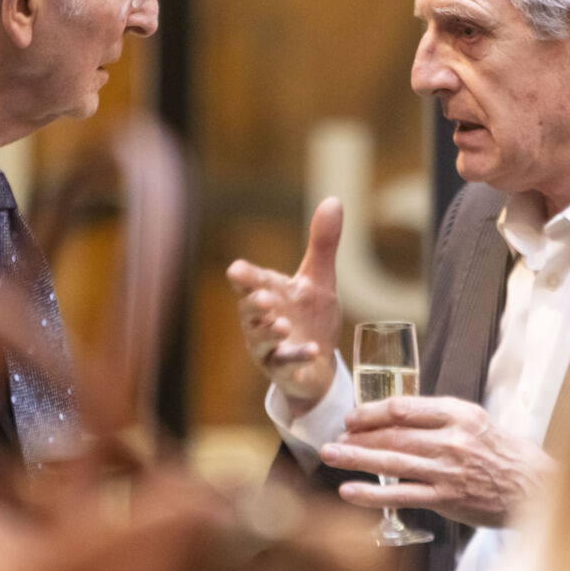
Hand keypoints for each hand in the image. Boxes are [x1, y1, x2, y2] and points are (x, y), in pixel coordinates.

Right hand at [226, 198, 342, 411]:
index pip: (251, 282)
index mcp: (270, 295)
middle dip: (252, 304)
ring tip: (281, 325)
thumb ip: (323, 245)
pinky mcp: (282, 370)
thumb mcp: (320, 281)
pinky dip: (296, 356)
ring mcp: (269, 348)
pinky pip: (284, 365)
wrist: (320, 364)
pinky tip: (311, 350)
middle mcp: (262, 321)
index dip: (244, 277)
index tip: (237, 270)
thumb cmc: (312, 318)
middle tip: (262, 297)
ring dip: (269, 332)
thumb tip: (333, 200)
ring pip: (260, 341)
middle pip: (248, 311)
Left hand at [320, 395, 553, 527]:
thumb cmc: (503, 453)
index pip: (404, 408)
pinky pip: (401, 495)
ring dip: (356, 458)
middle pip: (393, 435)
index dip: (372, 412)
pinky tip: (349, 491)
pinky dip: (371, 494)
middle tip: (334, 439)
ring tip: (330, 455)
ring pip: (392, 462)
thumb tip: (397, 417)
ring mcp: (447, 471)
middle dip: (358, 436)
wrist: (535, 488)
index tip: (353, 418)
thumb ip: (440, 418)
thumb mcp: (476, 422)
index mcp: (459, 414)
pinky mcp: (446, 498)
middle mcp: (452, 440)